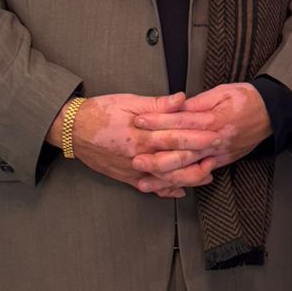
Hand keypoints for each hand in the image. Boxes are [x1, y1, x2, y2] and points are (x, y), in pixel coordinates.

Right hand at [47, 92, 215, 197]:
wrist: (72, 130)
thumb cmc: (101, 112)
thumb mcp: (129, 101)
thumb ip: (157, 104)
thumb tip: (182, 99)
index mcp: (141, 134)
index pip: (176, 136)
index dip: (199, 136)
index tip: (216, 133)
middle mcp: (138, 156)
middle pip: (176, 160)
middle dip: (200, 156)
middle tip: (219, 152)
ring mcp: (132, 170)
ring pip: (165, 178)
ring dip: (188, 177)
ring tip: (207, 173)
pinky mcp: (125, 177)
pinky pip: (149, 187)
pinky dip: (166, 190)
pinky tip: (180, 190)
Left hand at [129, 82, 272, 193]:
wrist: (271, 113)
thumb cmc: (246, 98)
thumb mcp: (222, 92)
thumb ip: (197, 102)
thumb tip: (176, 107)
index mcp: (213, 119)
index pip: (180, 121)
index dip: (158, 121)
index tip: (139, 120)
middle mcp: (215, 141)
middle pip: (181, 152)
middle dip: (156, 157)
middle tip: (135, 158)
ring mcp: (218, 155)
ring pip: (187, 170)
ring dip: (164, 177)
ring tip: (143, 181)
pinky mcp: (221, 162)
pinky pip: (198, 176)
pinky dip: (181, 183)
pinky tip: (166, 188)